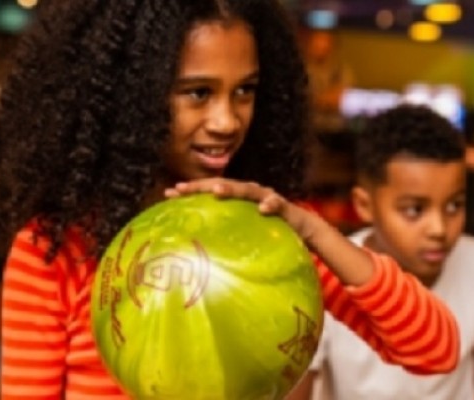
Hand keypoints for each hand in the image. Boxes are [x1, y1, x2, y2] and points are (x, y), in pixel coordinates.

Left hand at [164, 178, 318, 241]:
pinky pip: (278, 204)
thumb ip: (225, 233)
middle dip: (202, 185)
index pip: (210, 191)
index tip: (169, 193)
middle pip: (223, 185)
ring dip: (232, 189)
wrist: (304, 229)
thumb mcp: (243, 231)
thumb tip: (199, 249)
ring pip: (247, 190)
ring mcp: (267, 197)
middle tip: (182, 188)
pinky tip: (263, 209)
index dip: (191, 190)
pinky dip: (270, 204)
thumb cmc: (268, 232)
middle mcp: (250, 193)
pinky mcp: (285, 207)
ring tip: (216, 191)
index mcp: (238, 198)